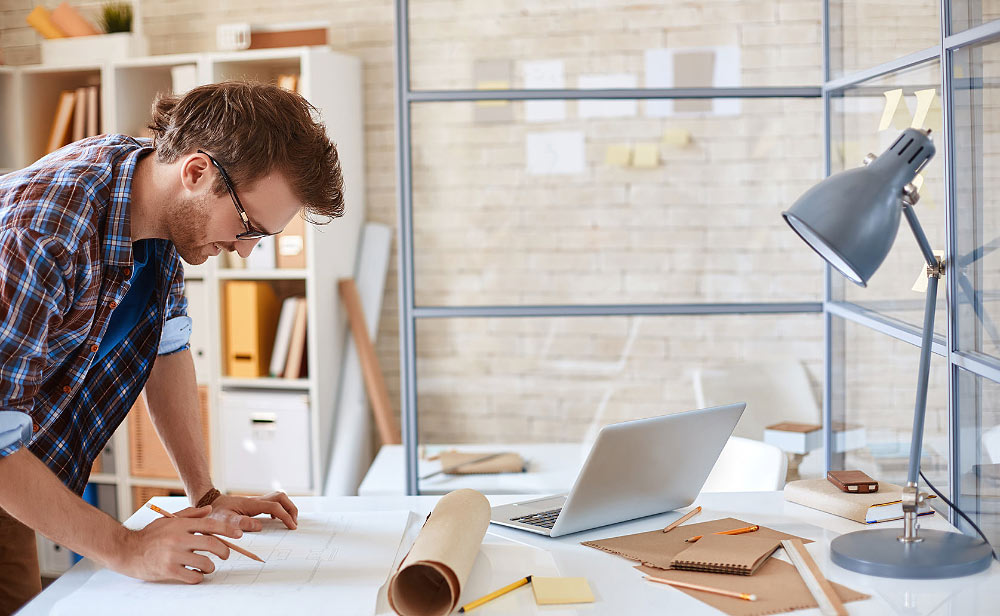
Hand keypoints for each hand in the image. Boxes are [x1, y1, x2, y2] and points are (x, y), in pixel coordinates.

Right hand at [114, 506, 241, 583]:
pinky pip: (192, 576)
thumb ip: (190, 514)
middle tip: (225, 555)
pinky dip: (198, 577)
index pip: (210, 525)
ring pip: (205, 562)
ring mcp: (174, 555)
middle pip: (212, 544)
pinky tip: (195, 574)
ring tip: (207, 566)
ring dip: (211, 566)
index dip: (227, 530)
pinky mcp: (168, 570)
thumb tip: (209, 510)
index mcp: (181, 525)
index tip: (239, 535)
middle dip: (224, 551)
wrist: (126, 550)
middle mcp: (179, 539)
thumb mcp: (168, 520)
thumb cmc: (148, 535)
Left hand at [208, 492, 298, 530]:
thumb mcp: (224, 520)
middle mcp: (256, 500)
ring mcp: (256, 501)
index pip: (275, 507)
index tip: (291, 526)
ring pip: (278, 498)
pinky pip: (273, 502)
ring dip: (287, 507)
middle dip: (291, 508)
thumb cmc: (215, 513)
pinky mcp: (254, 504)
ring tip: (289, 520)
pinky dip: (279, 509)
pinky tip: (275, 519)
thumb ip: (240, 523)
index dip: (286, 516)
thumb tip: (259, 526)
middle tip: (294, 522)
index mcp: (251, 504)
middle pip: (281, 498)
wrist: (208, 503)